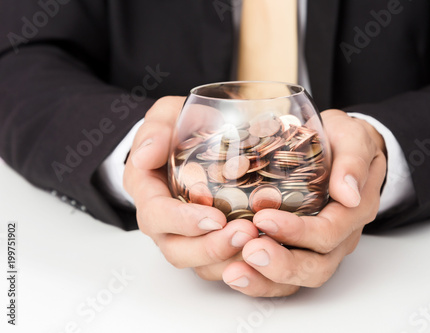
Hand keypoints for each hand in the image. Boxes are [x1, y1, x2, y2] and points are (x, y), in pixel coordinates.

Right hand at [123, 96, 258, 269]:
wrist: (198, 135)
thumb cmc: (182, 126)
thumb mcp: (165, 116)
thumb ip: (154, 130)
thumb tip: (144, 156)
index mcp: (146, 190)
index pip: (157, 215)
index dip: (183, 221)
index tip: (215, 217)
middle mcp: (161, 220)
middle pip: (176, 249)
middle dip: (210, 247)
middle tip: (246, 233)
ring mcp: (183, 234)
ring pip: (197, 263)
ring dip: (227, 258)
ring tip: (258, 243)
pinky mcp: (205, 240)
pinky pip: (216, 264)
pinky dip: (238, 263)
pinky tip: (263, 251)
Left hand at [215, 109, 387, 296]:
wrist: (339, 148)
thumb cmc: (343, 141)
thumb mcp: (353, 138)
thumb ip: (354, 160)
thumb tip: (348, 193)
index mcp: (353, 212)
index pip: (330, 232)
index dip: (299, 231)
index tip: (264, 218)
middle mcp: (338, 238)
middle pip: (316, 267)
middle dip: (282, 264)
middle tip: (249, 250)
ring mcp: (318, 248)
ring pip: (298, 279)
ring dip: (265, 279)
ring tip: (234, 272)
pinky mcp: (297, 251)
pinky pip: (282, 279)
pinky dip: (258, 281)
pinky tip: (234, 273)